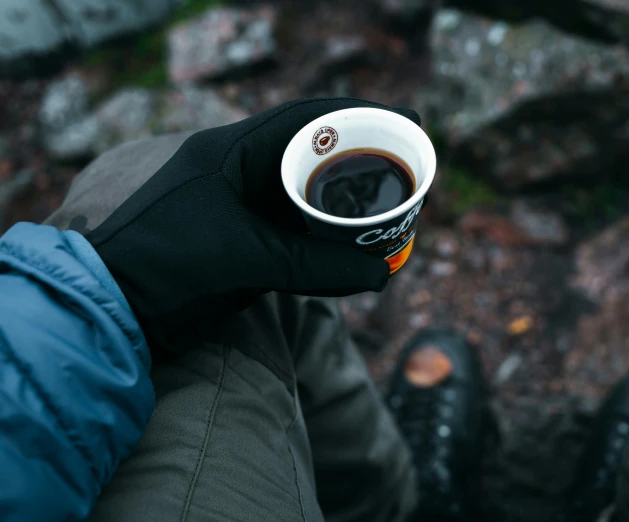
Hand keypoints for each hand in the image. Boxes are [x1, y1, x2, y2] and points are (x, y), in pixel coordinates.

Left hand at [86, 98, 420, 342]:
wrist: (113, 304)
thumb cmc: (161, 259)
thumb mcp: (239, 254)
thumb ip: (309, 265)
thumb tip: (381, 274)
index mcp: (233, 152)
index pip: (308, 119)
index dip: (360, 116)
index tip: (406, 119)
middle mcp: (244, 176)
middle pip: (318, 159)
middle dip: (365, 165)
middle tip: (410, 173)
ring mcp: (247, 213)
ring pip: (312, 203)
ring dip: (351, 211)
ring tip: (396, 215)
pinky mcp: (248, 248)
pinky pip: (301, 241)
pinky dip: (330, 249)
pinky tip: (359, 256)